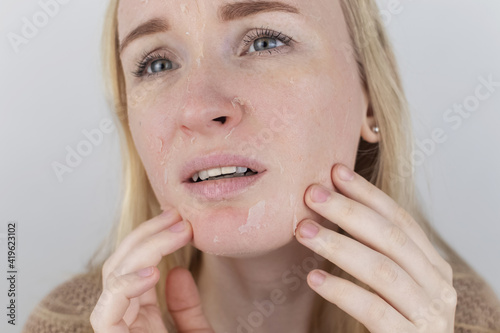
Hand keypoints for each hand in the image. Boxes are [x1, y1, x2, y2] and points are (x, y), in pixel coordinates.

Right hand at [90, 209, 213, 332]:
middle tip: (176, 216)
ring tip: (178, 232)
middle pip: (121, 266)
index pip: (135, 270)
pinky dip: (126, 287)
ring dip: (145, 249)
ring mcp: (115, 332)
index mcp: (139, 320)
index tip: (178, 221)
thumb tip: (178, 272)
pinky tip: (153, 272)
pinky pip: (105, 313)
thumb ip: (186, 308)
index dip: (153, 240)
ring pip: (113, 279)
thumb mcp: (195, 331)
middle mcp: (123, 322)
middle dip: (147, 235)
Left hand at [295, 164, 456, 331]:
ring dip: (338, 246)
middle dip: (349, 212)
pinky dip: (343, 291)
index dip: (367, 193)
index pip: (399, 219)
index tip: (335, 172)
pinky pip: (374, 310)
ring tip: (303, 230)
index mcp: (432, 265)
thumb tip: (334, 203)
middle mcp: (438, 286)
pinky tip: (314, 278)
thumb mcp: (391, 281)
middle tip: (312, 193)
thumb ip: (375, 250)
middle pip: (391, 238)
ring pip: (382, 270)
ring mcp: (429, 315)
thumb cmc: (393, 321)